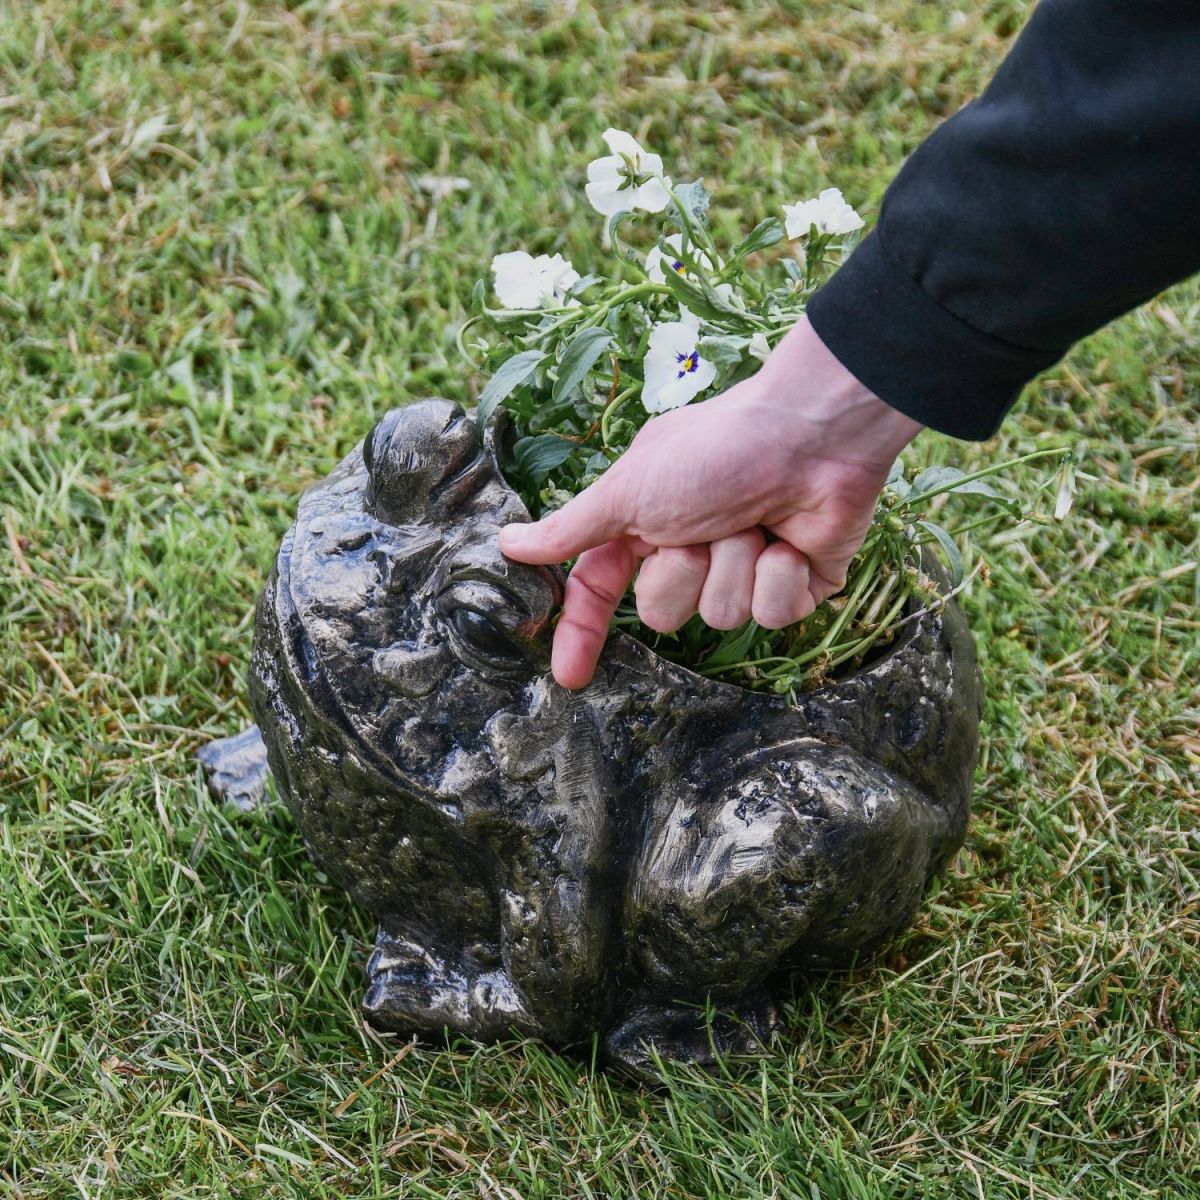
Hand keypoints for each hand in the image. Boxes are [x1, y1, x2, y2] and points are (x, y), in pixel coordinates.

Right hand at [498, 316, 922, 688]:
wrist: (812, 435)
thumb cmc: (717, 450)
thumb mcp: (630, 489)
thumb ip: (572, 529)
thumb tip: (509, 544)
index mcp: (646, 526)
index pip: (600, 591)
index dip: (583, 632)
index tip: (570, 676)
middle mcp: (692, 551)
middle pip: (662, 612)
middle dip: (683, 571)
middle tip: (702, 528)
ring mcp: (743, 570)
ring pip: (721, 617)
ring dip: (734, 567)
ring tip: (753, 523)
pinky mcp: (793, 586)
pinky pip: (772, 616)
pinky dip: (778, 578)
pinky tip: (790, 541)